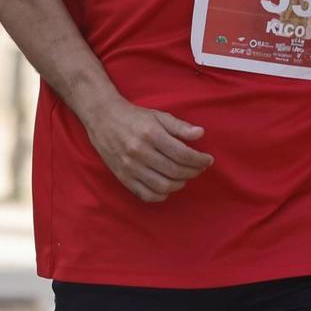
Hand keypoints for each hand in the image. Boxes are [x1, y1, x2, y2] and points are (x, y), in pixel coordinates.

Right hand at [84, 100, 212, 202]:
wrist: (102, 118)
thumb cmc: (134, 117)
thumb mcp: (158, 116)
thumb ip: (180, 126)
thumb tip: (200, 134)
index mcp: (151, 134)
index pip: (182, 154)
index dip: (199, 160)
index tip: (207, 160)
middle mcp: (140, 151)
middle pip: (175, 171)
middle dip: (193, 172)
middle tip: (198, 168)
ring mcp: (130, 166)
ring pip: (163, 186)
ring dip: (179, 184)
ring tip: (184, 177)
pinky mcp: (123, 177)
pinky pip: (146, 194)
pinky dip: (161, 195)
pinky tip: (167, 186)